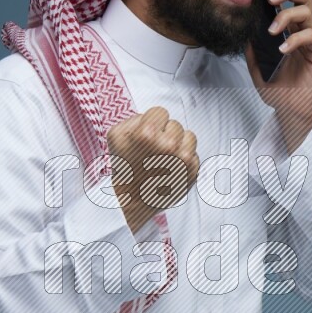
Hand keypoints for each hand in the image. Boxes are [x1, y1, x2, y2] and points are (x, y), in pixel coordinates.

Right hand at [107, 106, 199, 234]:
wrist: (132, 200)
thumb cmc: (124, 167)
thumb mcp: (116, 135)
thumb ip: (136, 118)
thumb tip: (156, 117)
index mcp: (148, 133)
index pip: (160, 112)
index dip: (152, 122)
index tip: (146, 136)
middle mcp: (168, 145)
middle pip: (175, 124)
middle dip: (165, 133)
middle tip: (153, 151)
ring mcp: (183, 160)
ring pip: (189, 136)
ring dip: (179, 144)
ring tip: (165, 157)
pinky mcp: (193, 172)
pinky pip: (195, 154)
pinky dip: (185, 159)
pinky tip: (172, 168)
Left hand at [245, 0, 311, 153]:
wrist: (292, 112)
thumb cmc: (279, 92)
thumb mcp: (257, 69)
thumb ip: (252, 50)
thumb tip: (243, 31)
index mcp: (289, 32)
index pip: (288, 3)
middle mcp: (302, 32)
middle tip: (270, 0)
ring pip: (307, 11)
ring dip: (287, 16)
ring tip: (273, 31)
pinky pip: (311, 36)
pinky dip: (294, 39)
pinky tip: (282, 50)